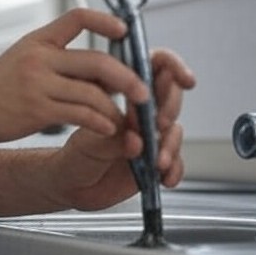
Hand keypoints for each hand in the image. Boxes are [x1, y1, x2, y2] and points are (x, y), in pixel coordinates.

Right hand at [0, 8, 153, 144]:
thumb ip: (58, 60)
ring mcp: (38, 84)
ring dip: (115, 109)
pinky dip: (100, 123)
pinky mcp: (38, 110)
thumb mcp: (22, 60)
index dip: (105, 21)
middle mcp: (39, 58)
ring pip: (93, 94)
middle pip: (96, 61)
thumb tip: (102, 71)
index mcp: (38, 41)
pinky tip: (107, 129)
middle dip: (127, 78)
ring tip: (125, 119)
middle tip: (143, 92)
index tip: (124, 31)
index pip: (77, 18)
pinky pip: (81, 115)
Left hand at [50, 47, 196, 210]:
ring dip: (171, 144)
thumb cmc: (75, 155)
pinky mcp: (156, 161)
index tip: (182, 78)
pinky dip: (175, 170)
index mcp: (123, 93)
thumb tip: (136, 140)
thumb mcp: (86, 143)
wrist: (72, 187)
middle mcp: (141, 112)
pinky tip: (166, 178)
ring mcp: (151, 136)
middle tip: (159, 122)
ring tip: (158, 160)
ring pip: (174, 130)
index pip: (153, 67)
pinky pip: (176, 163)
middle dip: (170, 107)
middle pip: (170, 96)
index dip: (172, 67)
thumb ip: (112, 140)